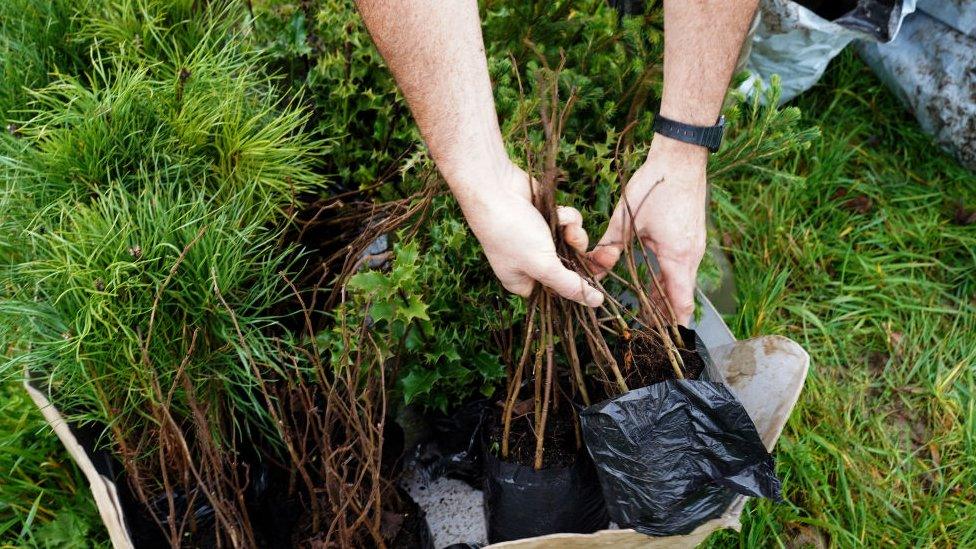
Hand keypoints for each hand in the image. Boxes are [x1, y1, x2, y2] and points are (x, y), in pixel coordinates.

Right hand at [451, 160, 602, 306]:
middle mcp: (533, 263)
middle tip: (611, 253)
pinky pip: (568, 224)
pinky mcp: (546, 218)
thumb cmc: (511, 233)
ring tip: (567, 227)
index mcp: (526, 282)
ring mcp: (540, 240)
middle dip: (587, 257)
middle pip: (572, 268)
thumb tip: (596, 303)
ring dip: (575, 234)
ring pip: (573, 244)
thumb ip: (570, 285)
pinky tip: (557, 212)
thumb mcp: (543, 265)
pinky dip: (566, 217)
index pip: (562, 292)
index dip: (583, 285)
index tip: (603, 278)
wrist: (495, 189)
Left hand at [589, 137, 707, 323]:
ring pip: (679, 281)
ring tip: (646, 311)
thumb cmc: (656, 185)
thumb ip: (609, 247)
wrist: (682, 157)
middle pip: (680, 296)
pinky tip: (651, 279)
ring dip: (664, 296)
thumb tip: (592, 268)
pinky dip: (667, 278)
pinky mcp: (692, 235)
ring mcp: (695, 245)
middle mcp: (692, 256)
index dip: (674, 326)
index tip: (668, 344)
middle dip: (664, 314)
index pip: (681, 303)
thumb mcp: (627, 219)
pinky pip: (680, 266)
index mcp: (678, 257)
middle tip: (647, 332)